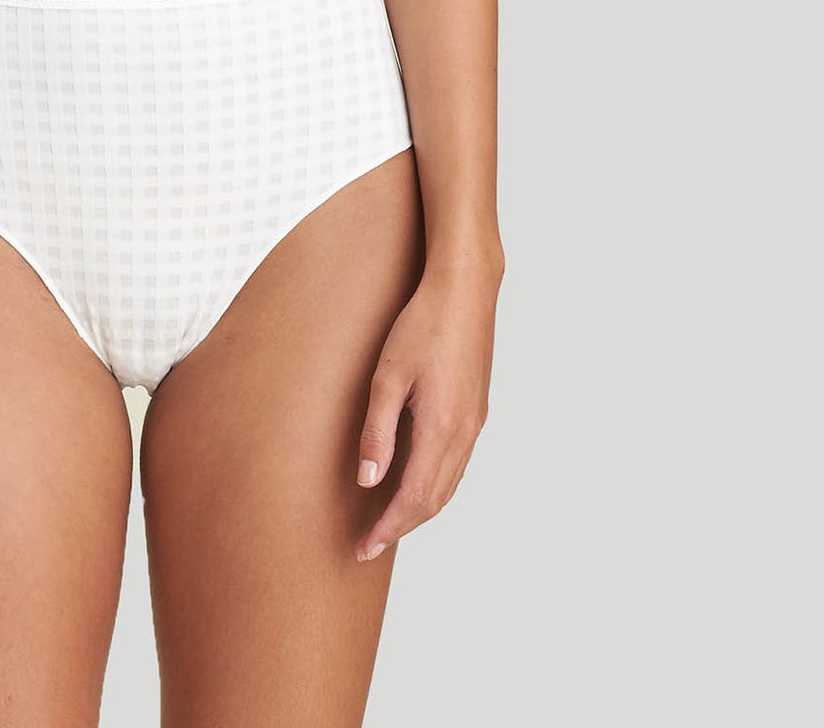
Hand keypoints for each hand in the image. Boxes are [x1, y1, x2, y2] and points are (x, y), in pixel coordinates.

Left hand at [353, 262, 499, 562]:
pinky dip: (435, 487)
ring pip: (448, 486)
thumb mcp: (388, 375)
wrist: (465, 290)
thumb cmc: (422, 325)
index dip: (387, 528)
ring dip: (419, 510)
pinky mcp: (477, 411)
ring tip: (388, 522)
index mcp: (441, 429)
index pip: (412, 499)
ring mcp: (475, 424)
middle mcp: (464, 434)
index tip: (362, 549)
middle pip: (433, 501)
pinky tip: (416, 483)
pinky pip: (457, 466)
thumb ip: (377, 430)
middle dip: (400, 527)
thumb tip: (367, 480)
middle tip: (369, 544)